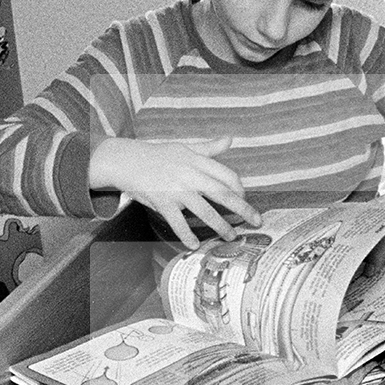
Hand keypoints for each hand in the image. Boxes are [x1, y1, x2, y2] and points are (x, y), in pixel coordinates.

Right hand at [89, 136, 259, 247]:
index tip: (245, 199)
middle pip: (223, 194)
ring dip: (221, 226)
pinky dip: (187, 235)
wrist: (127, 161)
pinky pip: (178, 223)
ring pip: (205, 211)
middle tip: (256, 221)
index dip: (240, 189)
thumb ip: (209, 148)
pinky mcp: (163, 202)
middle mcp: (190, 175)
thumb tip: (230, 139)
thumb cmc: (159, 156)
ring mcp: (177, 190)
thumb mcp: (185, 148)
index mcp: (198, 161)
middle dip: (243, 209)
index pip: (228, 176)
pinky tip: (195, 245)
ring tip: (231, 236)